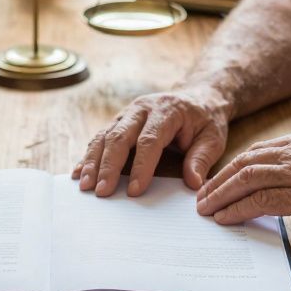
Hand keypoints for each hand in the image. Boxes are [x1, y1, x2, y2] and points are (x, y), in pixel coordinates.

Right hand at [71, 88, 230, 196]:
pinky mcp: (118, 122)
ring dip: (93, 162)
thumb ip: (201, 159)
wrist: (197, 98)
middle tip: (102, 192)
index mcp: (167, 110)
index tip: (135, 190)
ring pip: (104, 136)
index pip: (149, 140)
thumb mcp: (213, 138)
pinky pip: (99, 138)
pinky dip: (88, 156)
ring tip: (85, 186)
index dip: (141, 166)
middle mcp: (142, 109)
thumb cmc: (204, 121)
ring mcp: (127, 114)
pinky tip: (78, 173)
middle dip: (109, 166)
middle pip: (119, 137)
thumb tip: (193, 183)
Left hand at [195, 129, 290, 234]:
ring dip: (221, 195)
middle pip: (246, 162)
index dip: (234, 168)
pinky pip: (262, 200)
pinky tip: (225, 218)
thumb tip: (290, 183)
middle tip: (200, 197)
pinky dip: (238, 209)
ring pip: (248, 178)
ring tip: (205, 210)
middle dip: (218, 181)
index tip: (218, 182)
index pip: (258, 151)